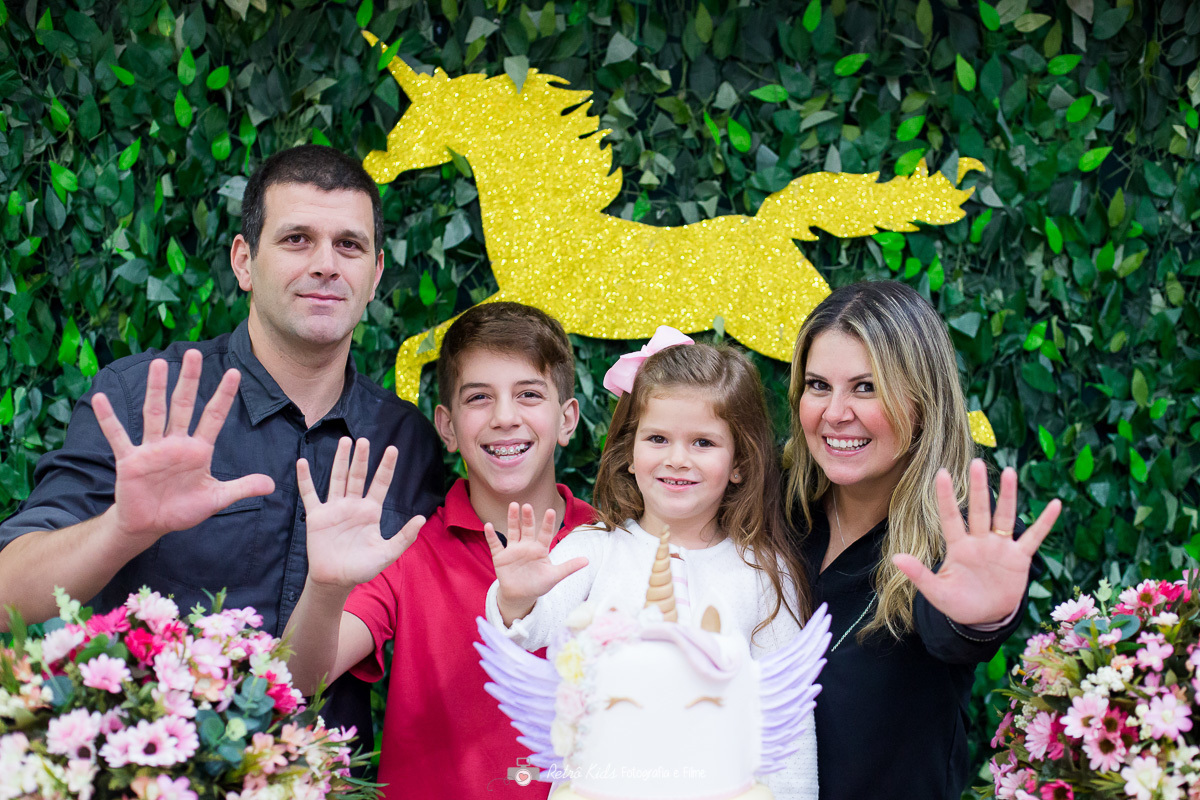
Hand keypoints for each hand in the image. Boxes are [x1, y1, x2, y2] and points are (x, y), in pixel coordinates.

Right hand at [95, 349, 274, 546]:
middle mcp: (175, 443)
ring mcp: (151, 449)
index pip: (213, 417)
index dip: (223, 396)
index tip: (235, 372)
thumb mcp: (215, 499)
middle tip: (193, 353)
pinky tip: (100, 399)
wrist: (150, 525)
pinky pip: (117, 436)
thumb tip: (272, 485)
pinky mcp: (130, 460)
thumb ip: (242, 489)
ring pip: (155, 414)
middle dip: (189, 381)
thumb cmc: (182, 509)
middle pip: (183, 405)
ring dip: (156, 389)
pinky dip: (108, 419)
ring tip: (158, 364)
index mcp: (198, 450)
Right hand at [297, 437, 424, 589]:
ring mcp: (334, 509)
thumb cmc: (362, 568)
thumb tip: (422, 518)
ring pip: (337, 479)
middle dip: (362, 458)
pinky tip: (302, 462)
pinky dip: (305, 479)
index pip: (380, 483)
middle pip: (358, 476)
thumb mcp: (387, 553)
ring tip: (345, 442)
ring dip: (340, 461)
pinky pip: (309, 494)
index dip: (386, 466)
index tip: (393, 448)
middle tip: (364, 439)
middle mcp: (353, 505)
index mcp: (371, 512)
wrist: (335, 581)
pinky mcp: (316, 516)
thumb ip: (404, 537)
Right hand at [484, 502, 587, 623]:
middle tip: (528, 505)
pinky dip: (492, 536)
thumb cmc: (539, 584)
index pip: (545, 533)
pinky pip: (495, 544)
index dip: (547, 523)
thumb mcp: (554, 576)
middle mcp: (527, 546)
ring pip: (513, 531)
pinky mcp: (501, 557)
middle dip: (528, 517)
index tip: (550, 510)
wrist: (521, 596)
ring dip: (512, 520)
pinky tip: (488, 525)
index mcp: (540, 549)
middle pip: (528, 528)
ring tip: (513, 506)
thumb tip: (588, 560)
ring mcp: (513, 550)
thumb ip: (569, 567)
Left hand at [892, 458, 1060, 625]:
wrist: (984, 619)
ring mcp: (1000, 547)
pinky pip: (1034, 537)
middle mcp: (979, 541)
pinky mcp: (1019, 558)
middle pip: (979, 510)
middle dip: (978, 488)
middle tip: (976, 463)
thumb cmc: (958, 602)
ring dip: (1008, 496)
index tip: (942, 473)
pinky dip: (1045, 522)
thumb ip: (919, 574)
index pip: (950, 517)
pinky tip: (1055, 505)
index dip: (946, 497)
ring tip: (1009, 472)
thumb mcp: (937, 592)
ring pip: (1004, 517)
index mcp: (958, 547)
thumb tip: (895, 558)